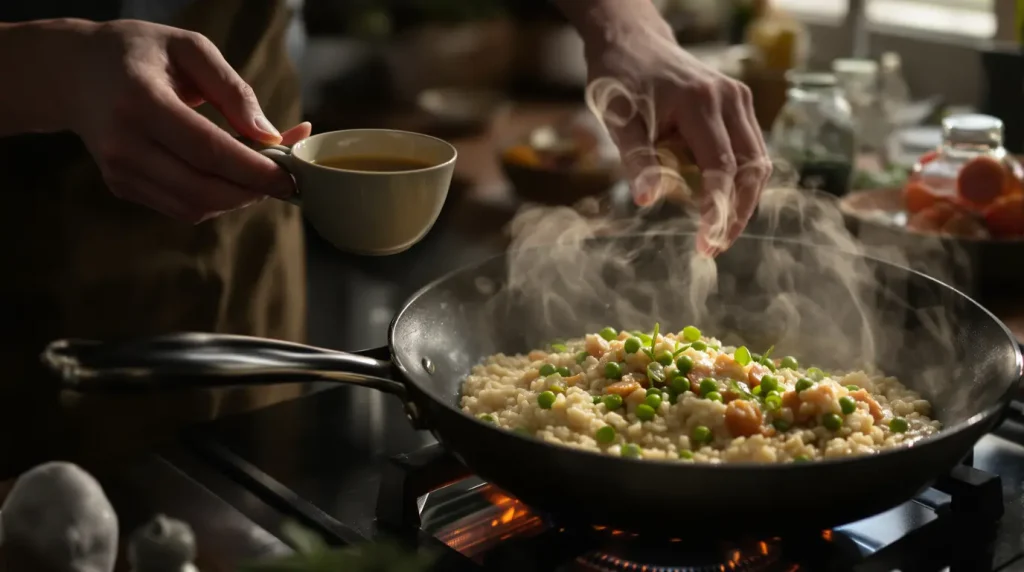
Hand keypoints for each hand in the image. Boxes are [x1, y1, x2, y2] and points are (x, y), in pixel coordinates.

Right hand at [65, 20, 310, 222]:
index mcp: (141, 102)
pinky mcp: (121, 186)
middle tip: (284, 178)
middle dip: (253, 191)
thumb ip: (233, 89)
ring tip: (259, 173)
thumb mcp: (189, 48)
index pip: (208, 152)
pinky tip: (229, 176)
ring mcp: (119, 171)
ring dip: (237, 199)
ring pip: (195, 208)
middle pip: (204, 190)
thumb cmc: (139, 52)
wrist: (73, 72)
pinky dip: (215, 199)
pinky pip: (181, 207)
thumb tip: (270, 135)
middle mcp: (125, 144)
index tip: (291, 174)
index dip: (255, 170)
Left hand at [583, 26, 770, 254]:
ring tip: (716, 233)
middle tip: (714, 247)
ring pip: (757, 161)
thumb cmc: (621, 81)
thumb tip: (645, 200)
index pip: (721, 168)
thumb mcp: (619, 121)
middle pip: (751, 169)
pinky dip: (739, 180)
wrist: (632, 42)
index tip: (704, 244)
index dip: (716, 210)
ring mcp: (739, 99)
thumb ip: (636, 160)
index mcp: (701, 103)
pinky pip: (750, 150)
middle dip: (736, 213)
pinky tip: (718, 203)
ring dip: (742, 200)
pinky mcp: (739, 104)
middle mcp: (730, 99)